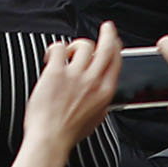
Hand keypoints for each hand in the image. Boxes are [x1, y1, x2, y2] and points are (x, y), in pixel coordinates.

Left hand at [16, 24, 122, 166]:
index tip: (114, 40)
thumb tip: (99, 88)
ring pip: (83, 46)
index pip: (116, 61)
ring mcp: (75, 76)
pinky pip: (58, 48)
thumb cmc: (70, 131)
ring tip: (67, 52)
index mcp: (105, 92)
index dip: (116, 46)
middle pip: (106, 48)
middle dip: (108, 34)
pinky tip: (51, 56)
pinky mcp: (55, 73)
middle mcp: (93, 81)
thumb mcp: (96, 116)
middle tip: (106, 28)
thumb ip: (100, 98)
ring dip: (76, 44)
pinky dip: (55, 48)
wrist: (51, 138)